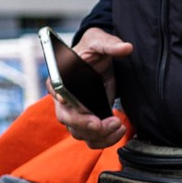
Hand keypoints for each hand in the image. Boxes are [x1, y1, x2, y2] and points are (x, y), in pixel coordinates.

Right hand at [54, 27, 131, 148]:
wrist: (100, 59)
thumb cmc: (93, 49)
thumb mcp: (99, 42)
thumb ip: (110, 45)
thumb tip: (126, 48)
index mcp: (59, 78)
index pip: (55, 91)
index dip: (65, 102)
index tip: (80, 108)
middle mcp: (63, 99)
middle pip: (67, 119)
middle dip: (86, 125)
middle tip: (105, 123)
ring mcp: (75, 112)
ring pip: (80, 133)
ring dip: (100, 135)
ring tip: (118, 125)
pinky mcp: (88, 120)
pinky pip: (92, 138)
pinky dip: (105, 140)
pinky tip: (118, 130)